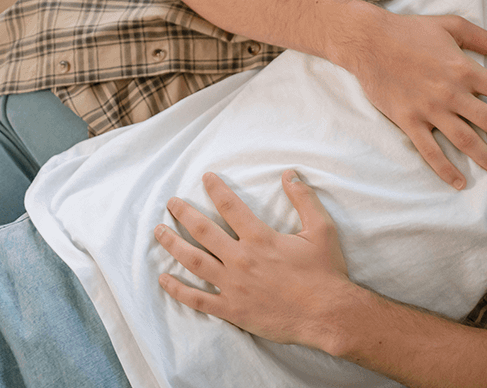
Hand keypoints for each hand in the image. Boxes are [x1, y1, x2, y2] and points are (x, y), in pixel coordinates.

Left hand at [155, 170, 355, 351]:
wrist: (327, 314)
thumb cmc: (325, 272)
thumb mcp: (321, 229)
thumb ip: (303, 199)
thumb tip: (289, 173)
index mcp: (260, 238)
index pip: (230, 207)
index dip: (216, 189)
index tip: (205, 178)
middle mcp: (241, 259)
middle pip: (203, 231)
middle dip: (183, 213)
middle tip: (171, 203)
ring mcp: (233, 285)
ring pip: (193, 261)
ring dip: (173, 244)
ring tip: (159, 232)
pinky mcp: (232, 309)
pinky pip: (198, 299)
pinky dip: (178, 289)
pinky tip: (164, 279)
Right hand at [342, 12, 486, 188]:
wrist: (369, 41)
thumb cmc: (412, 30)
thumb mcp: (452, 25)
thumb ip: (485, 41)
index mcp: (465, 69)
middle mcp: (452, 93)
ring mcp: (430, 110)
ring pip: (467, 141)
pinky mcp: (409, 121)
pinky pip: (430, 151)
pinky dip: (445, 169)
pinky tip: (460, 183)